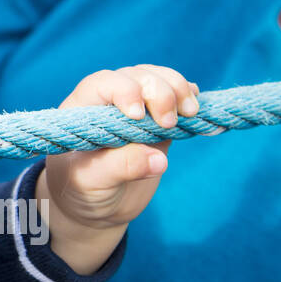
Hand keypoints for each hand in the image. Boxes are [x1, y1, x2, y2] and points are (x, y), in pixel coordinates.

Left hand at [37, 65, 197, 273]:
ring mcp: (136, 108)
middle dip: (159, 92)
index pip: (103, 83)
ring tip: (191, 112)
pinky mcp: (157, 122)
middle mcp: (109, 102)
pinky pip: (176, 99)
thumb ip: (121, 167)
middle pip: (137, 76)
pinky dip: (190, 99)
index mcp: (84, 109)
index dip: (124, 91)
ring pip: (158, 80)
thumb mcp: (92, 181)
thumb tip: (159, 160)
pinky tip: (199, 111)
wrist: (96, 205)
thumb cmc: (81, 189)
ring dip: (178, 89)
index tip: (137, 116)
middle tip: (170, 122)